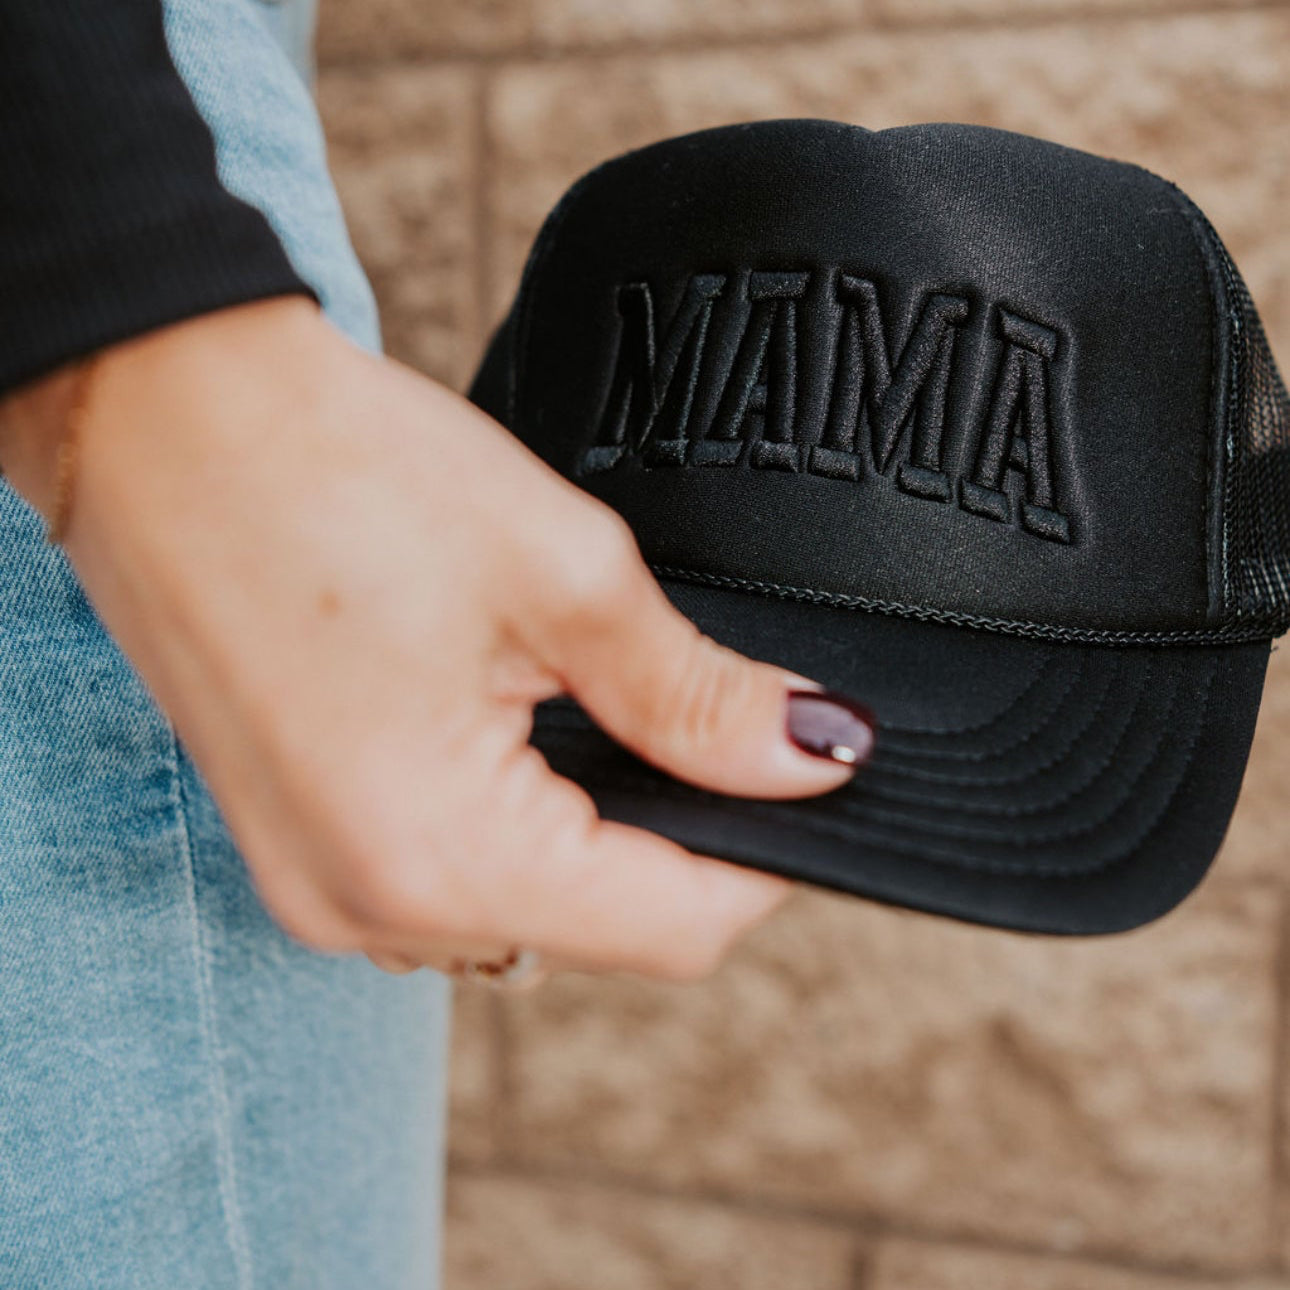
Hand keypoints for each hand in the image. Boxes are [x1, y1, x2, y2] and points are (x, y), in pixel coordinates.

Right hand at [0, 298, 869, 981]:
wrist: (163, 411)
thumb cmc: (332, 468)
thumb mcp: (559, 574)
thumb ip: (696, 695)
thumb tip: (811, 753)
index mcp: (438, 857)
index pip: (674, 928)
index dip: (766, 856)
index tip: (800, 770)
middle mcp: (369, 908)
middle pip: (605, 929)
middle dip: (682, 839)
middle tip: (710, 719)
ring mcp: (322, 889)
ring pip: (531, 911)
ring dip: (597, 834)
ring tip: (605, 710)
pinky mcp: (302, 848)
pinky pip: (453, 882)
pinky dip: (518, 827)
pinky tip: (523, 734)